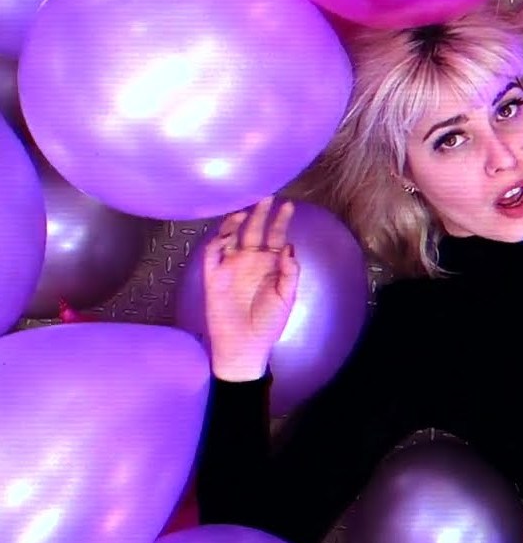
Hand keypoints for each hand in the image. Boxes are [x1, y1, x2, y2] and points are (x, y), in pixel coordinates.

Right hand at [203, 196, 299, 381]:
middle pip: (254, 230)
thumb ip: (290, 272)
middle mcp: (249, 260)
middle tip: (266, 196)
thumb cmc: (268, 323)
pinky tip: (227, 231)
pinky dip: (217, 240)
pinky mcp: (213, 276)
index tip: (288, 205)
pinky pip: (212, 253)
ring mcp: (230, 266)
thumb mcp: (286, 297)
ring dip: (236, 222)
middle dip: (259, 213)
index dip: (280, 221)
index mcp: (269, 264)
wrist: (245, 347)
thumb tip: (289, 247)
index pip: (275, 236)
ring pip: (231, 236)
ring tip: (245, 209)